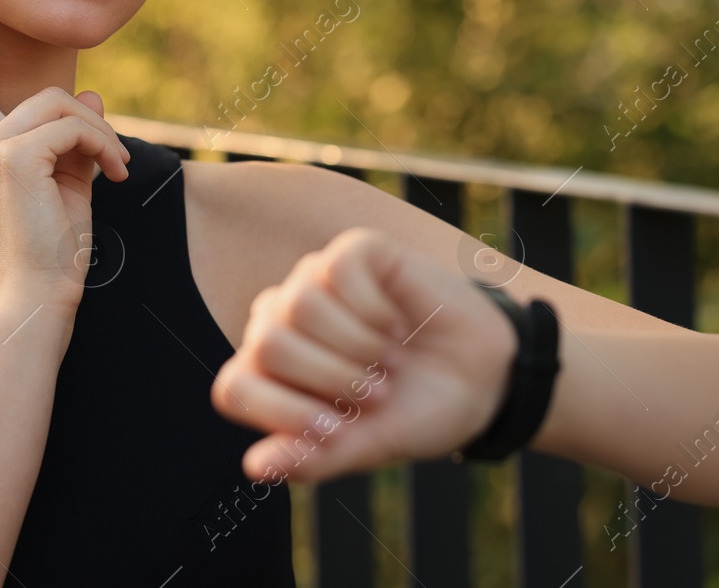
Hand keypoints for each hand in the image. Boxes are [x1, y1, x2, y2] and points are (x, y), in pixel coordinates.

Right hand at [0, 0, 130, 310]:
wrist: (37, 300)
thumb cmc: (52, 250)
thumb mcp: (67, 184)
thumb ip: (75, 139)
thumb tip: (93, 97)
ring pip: (59, 103)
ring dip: (99, 133)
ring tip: (117, 170)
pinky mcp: (12, 157)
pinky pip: (74, 124)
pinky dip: (105, 146)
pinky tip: (116, 177)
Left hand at [212, 228, 519, 482]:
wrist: (484, 380)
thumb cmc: (414, 412)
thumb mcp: (366, 447)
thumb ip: (311, 458)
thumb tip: (254, 467)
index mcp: (270, 375)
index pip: (234, 388)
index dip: (283, 413)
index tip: (339, 429)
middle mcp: (282, 322)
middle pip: (269, 344)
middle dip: (332, 379)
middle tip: (377, 391)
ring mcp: (315, 281)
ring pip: (300, 304)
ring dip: (357, 344)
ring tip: (389, 359)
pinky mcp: (354, 251)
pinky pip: (339, 269)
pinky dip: (374, 308)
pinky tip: (395, 323)